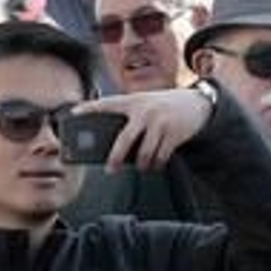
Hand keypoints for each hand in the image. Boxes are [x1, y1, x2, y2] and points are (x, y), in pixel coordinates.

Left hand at [83, 87, 216, 172]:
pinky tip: (155, 164)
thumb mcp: (146, 105)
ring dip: (142, 165)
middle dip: (115, 158)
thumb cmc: (164, 107)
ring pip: (144, 154)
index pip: (106, 103)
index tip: (72, 113)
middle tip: (110, 169)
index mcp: (133, 101)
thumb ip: (130, 119)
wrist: (198, 103)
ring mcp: (160, 122)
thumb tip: (115, 150)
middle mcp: (145, 111)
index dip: (88, 108)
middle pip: (124, 140)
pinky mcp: (174, 134)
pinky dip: (156, 165)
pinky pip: (160, 158)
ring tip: (142, 166)